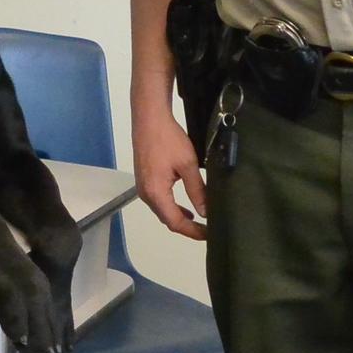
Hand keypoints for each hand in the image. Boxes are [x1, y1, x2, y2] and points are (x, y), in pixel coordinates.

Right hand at [133, 113, 206, 239]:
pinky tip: (185, 205)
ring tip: (199, 220)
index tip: (209, 235)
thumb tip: (206, 212)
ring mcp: (142, 187)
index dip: (193, 232)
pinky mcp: (143, 179)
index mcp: (156, 193)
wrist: (149, 118)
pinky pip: (159, 201)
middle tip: (207, 229)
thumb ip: (197, 190)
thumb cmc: (168, 139)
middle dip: (187, 227)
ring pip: (162, 211)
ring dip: (179, 217)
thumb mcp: (188, 164)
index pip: (175, 222)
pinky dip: (172, 207)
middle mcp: (145, 194)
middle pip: (167, 219)